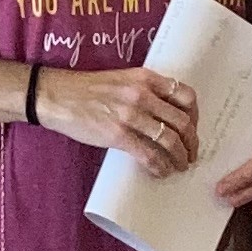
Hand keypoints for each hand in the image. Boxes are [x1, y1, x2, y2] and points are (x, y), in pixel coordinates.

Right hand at [33, 67, 198, 173]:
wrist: (56, 96)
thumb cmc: (85, 90)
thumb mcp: (121, 79)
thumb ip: (144, 91)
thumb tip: (163, 114)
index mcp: (145, 78)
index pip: (185, 95)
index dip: (195, 115)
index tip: (193, 128)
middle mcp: (142, 95)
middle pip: (182, 121)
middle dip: (192, 142)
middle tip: (191, 153)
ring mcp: (130, 115)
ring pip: (170, 140)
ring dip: (180, 157)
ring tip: (180, 166)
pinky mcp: (118, 135)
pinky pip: (149, 154)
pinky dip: (160, 166)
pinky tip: (161, 171)